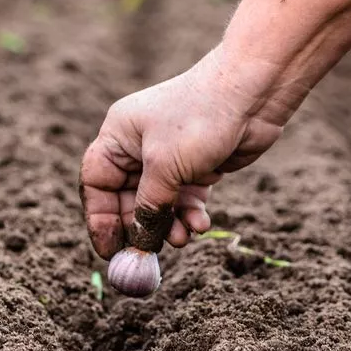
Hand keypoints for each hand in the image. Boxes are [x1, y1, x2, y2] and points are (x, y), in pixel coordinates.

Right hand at [79, 48, 283, 257]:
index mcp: (119, 136)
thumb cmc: (200, 119)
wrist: (253, 95)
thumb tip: (139, 243)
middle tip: (149, 255)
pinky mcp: (197, 166)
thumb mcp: (165, 167)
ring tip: (183, 238)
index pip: (97, 183)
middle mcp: (140, 146)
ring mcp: (170, 157)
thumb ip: (149, 207)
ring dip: (169, 225)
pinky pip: (185, 200)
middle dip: (141, 227)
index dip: (100, 218)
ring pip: (160, 204)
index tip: (109, 250)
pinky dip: (190, 214)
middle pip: (128, 199)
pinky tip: (200, 225)